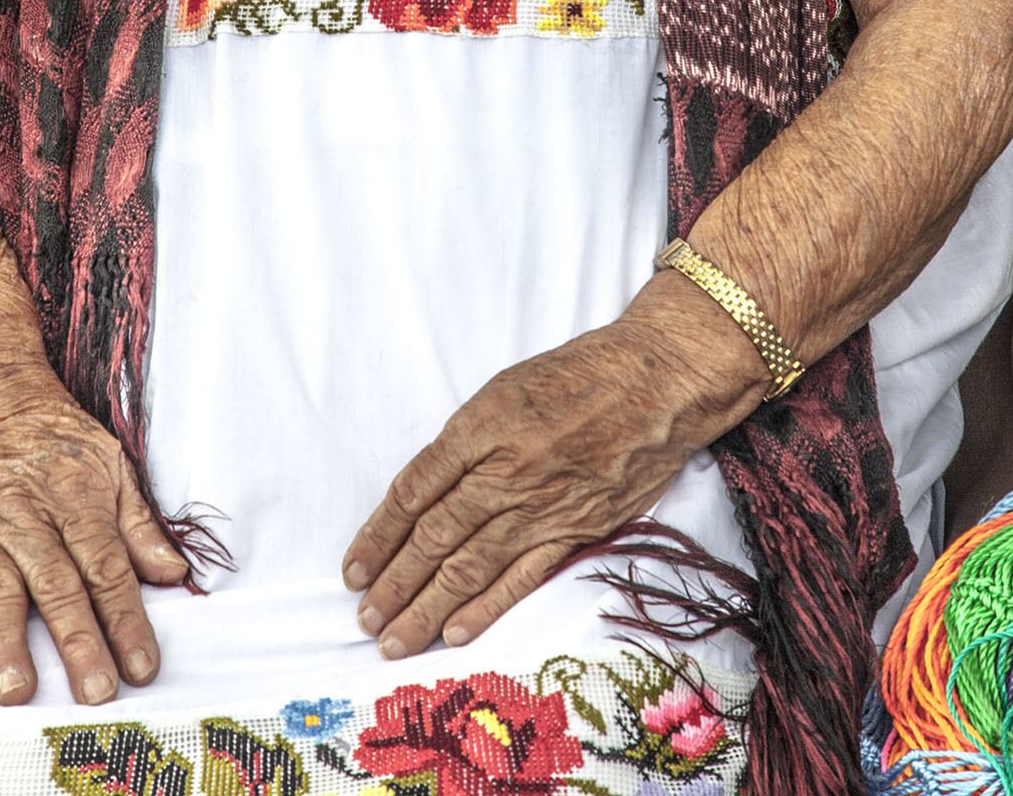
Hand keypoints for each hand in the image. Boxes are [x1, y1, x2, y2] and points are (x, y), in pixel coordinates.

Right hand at [0, 383, 190, 706]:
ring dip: (6, 643)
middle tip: (95, 692)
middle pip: (58, 585)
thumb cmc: (55, 436)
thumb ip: (140, 524)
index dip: (127, 619)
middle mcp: (29, 520)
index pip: (107, 567)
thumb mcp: (111, 463)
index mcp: (78, 499)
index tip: (143, 666)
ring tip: (17, 689)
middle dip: (78, 641)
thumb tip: (174, 573)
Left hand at [340, 316, 708, 660]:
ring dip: (427, 608)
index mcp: (482, 426)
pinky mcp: (577, 530)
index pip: (415, 490)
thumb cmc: (581, 373)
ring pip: (470, 567)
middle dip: (394, 582)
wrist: (657, 382)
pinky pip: (523, 577)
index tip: (354, 567)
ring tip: (394, 639)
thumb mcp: (507, 386)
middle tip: (363, 616)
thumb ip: (467, 439)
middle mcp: (506, 470)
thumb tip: (427, 491)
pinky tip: (455, 633)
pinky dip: (487, 608)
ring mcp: (542, 505)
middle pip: (434, 536)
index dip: (379, 534)